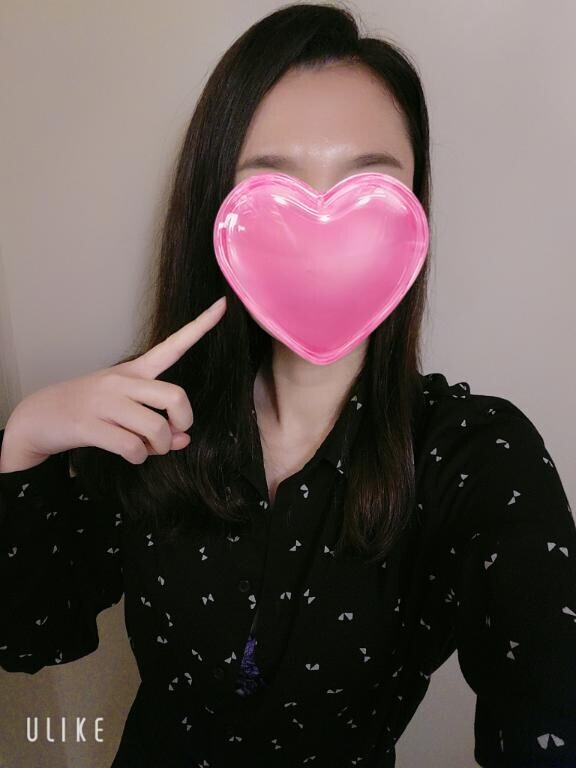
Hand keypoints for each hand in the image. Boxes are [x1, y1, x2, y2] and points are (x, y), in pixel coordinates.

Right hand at [0, 296, 226, 470]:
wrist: (39, 417)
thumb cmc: (90, 410)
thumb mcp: (126, 411)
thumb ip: (159, 423)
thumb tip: (183, 440)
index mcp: (134, 371)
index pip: (173, 345)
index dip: (200, 327)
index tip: (223, 304)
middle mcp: (122, 381)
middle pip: (175, 396)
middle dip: (183, 422)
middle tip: (176, 434)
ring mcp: (105, 402)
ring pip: (156, 427)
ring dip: (160, 447)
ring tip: (148, 449)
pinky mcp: (89, 425)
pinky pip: (132, 446)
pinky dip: (139, 457)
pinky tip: (132, 455)